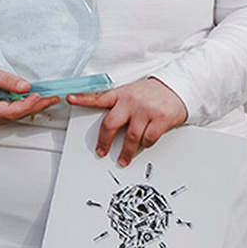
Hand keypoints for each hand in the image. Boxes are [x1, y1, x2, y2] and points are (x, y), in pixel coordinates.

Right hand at [0, 62, 56, 128]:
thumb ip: (9, 81)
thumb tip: (25, 87)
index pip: (10, 112)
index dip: (26, 104)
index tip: (38, 95)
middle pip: (15, 116)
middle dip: (34, 106)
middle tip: (50, 98)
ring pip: (15, 117)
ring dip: (30, 107)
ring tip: (46, 99)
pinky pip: (11, 116)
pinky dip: (22, 108)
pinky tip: (33, 101)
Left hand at [66, 77, 187, 165]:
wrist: (177, 87)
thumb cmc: (151, 94)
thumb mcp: (131, 93)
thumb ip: (119, 105)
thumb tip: (106, 126)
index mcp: (121, 94)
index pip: (98, 97)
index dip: (83, 99)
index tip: (69, 98)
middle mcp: (131, 101)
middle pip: (111, 124)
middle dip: (104, 142)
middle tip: (101, 152)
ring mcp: (146, 110)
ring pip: (130, 137)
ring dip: (126, 151)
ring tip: (123, 159)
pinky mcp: (160, 119)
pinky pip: (148, 139)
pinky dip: (145, 145)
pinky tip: (144, 145)